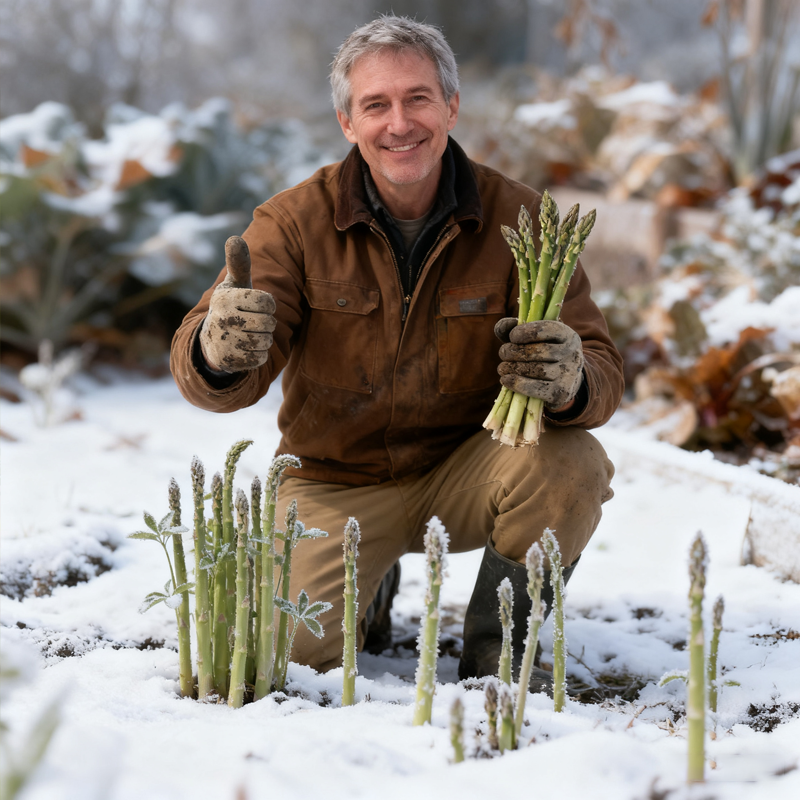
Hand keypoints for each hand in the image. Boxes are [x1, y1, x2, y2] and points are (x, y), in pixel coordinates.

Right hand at [199, 236, 275, 372]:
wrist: (210, 341)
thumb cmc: (231, 307)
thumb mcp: (234, 285)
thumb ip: (238, 264)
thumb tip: (234, 238)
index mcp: (225, 297)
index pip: (267, 302)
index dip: (269, 305)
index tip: (258, 305)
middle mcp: (221, 319)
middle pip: (269, 323)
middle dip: (267, 323)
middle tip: (253, 322)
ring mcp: (224, 342)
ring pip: (266, 341)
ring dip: (264, 339)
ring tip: (250, 334)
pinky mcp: (229, 362)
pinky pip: (260, 359)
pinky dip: (258, 355)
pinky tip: (246, 349)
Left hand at [495, 318, 583, 409]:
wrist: (564, 381)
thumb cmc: (542, 353)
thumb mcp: (533, 337)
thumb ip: (515, 328)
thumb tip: (501, 326)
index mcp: (566, 334)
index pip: (546, 329)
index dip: (525, 332)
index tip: (512, 337)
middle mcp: (571, 353)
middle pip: (540, 350)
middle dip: (515, 351)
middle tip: (503, 353)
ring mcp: (568, 374)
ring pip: (538, 370)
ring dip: (513, 368)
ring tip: (502, 368)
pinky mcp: (561, 393)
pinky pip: (536, 388)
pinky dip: (517, 384)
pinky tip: (506, 380)